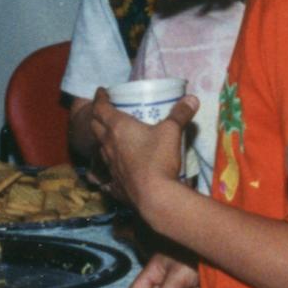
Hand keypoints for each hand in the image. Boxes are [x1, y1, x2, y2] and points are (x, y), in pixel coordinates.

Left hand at [88, 92, 195, 206]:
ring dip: (103, 140)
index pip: (100, 108)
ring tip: (111, 137)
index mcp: (118, 128)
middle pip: (95, 126)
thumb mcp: (172, 131)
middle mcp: (108, 145)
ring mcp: (110, 165)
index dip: (100, 98)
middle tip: (104, 112)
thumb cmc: (159, 158)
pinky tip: (111, 174)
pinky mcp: (115, 183)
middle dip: (97, 117)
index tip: (101, 91)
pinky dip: (107, 169)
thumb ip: (180, 114)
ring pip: (100, 148)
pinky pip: (106, 174)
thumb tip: (192, 98)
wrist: (154, 196)